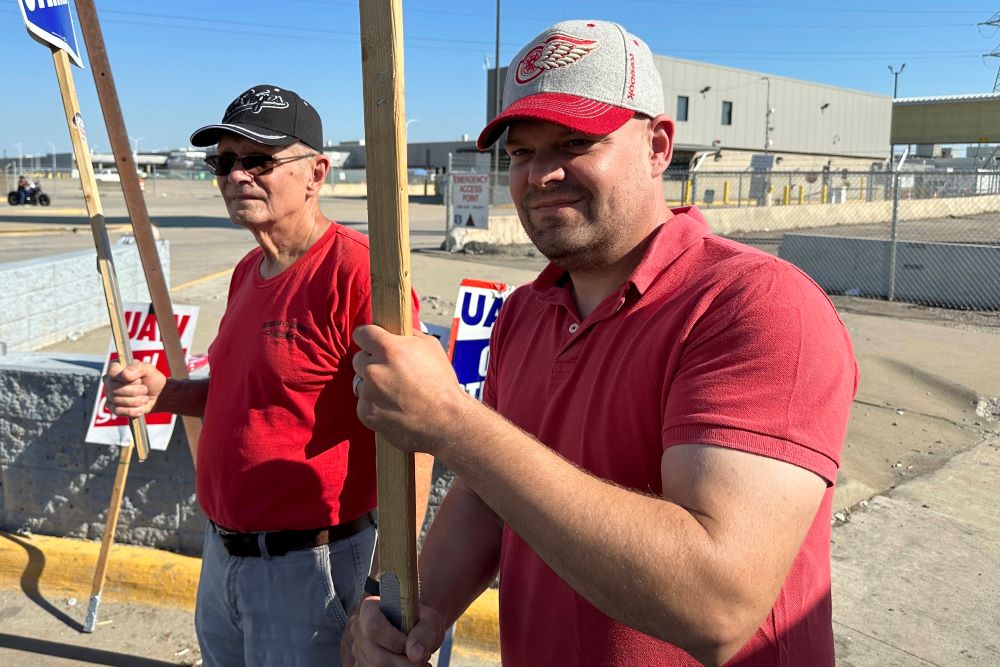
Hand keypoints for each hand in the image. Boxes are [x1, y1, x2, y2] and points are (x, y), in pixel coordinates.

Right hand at [102, 360, 166, 416]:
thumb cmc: (152, 379)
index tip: (139, 379)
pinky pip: (118, 411)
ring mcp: (109, 394)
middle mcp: (109, 380)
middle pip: (114, 388)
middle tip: (145, 389)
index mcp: (116, 368)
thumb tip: (125, 374)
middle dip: (134, 391)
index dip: (126, 378)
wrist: (157, 396)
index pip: (113, 372)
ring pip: (117, 400)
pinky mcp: (112, 407)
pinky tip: (141, 408)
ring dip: (136, 401)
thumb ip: (138, 368)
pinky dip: (132, 411)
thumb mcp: (149, 370)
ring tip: (145, 398)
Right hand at [345, 595, 447, 665]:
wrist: (416, 631)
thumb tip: (416, 654)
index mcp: (369, 609)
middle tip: (423, 658)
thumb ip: (424, 633)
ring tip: (418, 662)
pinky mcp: (361, 664)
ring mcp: (358, 649)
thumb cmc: (420, 621)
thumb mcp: (429, 621)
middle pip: (377, 657)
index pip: (374, 627)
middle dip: (404, 664)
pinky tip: (409, 666)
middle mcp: (359, 629)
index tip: (413, 645)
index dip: (395, 641)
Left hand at [352, 326, 471, 455]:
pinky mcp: (366, 413)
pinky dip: (374, 405)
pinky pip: (363, 403)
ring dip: (372, 385)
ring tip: (395, 393)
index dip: (368, 337)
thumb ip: (407, 335)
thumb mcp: (431, 346)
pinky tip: (394, 408)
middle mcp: (374, 369)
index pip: (361, 333)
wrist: (445, 422)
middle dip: (372, 362)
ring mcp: (368, 393)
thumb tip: (394, 330)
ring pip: (360, 381)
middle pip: (359, 358)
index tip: (372, 343)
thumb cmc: (441, 383)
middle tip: (391, 372)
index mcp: (388, 348)